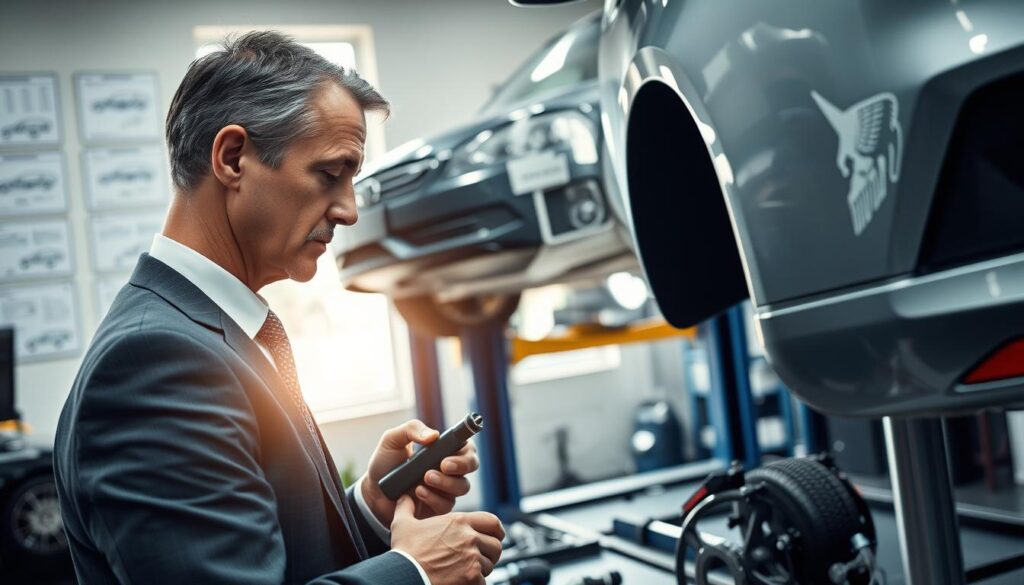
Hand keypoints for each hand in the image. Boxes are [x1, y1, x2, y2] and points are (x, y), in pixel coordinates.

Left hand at [362, 419, 479, 524]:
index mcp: (443, 450)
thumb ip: (412, 429)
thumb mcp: (393, 439)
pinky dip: (433, 498)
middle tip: (442, 466)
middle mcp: (449, 469)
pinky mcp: (438, 506)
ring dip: (446, 482)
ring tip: (425, 479)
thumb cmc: (385, 462)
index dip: (466, 450)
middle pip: (472, 465)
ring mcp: (445, 488)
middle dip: (461, 465)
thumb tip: (433, 435)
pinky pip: (447, 505)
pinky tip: (418, 492)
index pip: (467, 447)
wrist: (373, 492)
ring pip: (462, 487)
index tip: (448, 455)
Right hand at [391, 495, 503, 584]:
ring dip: (482, 568)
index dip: (496, 530)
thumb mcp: (402, 524)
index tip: (496, 536)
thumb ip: (406, 507)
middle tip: (481, 557)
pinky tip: (463, 581)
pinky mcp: (472, 577)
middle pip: (496, 545)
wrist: (405, 575)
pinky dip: (476, 582)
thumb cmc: (405, 552)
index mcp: (459, 521)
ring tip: (468, 570)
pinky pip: (483, 581)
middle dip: (490, 552)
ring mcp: (473, 558)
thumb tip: (405, 498)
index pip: (492, 521)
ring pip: (490, 564)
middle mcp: (469, 538)